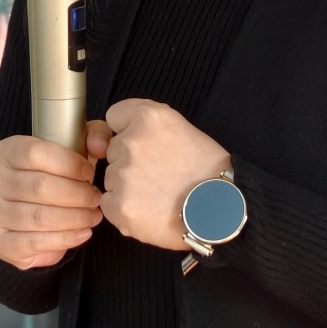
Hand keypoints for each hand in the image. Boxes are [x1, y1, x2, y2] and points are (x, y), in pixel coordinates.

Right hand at [0, 135, 102, 270]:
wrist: (25, 212)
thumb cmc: (52, 176)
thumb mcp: (72, 148)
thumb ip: (93, 136)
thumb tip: (100, 145)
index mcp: (5, 152)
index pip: (35, 153)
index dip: (69, 164)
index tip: (89, 173)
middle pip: (40, 187)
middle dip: (77, 195)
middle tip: (96, 199)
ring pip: (38, 217)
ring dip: (74, 218)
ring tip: (93, 216)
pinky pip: (33, 242)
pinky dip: (64, 239)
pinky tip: (82, 234)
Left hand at [89, 99, 231, 250]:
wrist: (221, 210)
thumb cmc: (207, 170)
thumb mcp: (181, 128)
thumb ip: (144, 125)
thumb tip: (105, 140)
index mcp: (149, 117)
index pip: (114, 117)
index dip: (127, 130)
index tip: (143, 143)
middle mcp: (130, 142)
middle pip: (112, 149)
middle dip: (129, 160)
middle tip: (159, 173)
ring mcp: (122, 175)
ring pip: (111, 177)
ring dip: (127, 186)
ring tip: (159, 194)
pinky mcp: (119, 206)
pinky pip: (109, 203)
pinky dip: (124, 208)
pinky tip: (150, 210)